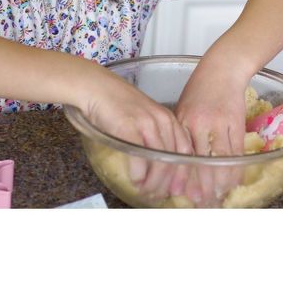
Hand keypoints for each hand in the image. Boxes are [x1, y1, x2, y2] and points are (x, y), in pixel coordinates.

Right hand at [83, 70, 193, 202]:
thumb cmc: (118, 104)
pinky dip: (138, 175)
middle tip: (158, 195)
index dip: (184, 173)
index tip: (179, 189)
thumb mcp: (145, 116)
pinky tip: (135, 180)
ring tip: (144, 190)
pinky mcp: (128, 128)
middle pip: (173, 160)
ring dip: (152, 183)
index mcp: (168, 118)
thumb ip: (156, 135)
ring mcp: (145, 124)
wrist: (97, 87)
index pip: (185, 150)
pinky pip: (139, 160)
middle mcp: (161, 121)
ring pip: (158, 163)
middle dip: (167, 184)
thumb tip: (161, 164)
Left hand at [174, 54, 247, 204]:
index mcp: (182, 120)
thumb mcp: (183, 107)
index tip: (180, 193)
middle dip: (200, 186)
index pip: (180, 154)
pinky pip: (235, 153)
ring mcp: (219, 123)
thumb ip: (181, 132)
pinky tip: (233, 182)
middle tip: (200, 203)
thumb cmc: (200, 88)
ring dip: (219, 183)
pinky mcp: (236, 123)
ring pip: (219, 161)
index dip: (181, 176)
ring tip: (217, 198)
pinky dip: (235, 170)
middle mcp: (198, 123)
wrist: (223, 69)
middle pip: (199, 161)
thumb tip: (176, 159)